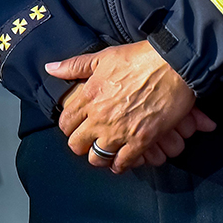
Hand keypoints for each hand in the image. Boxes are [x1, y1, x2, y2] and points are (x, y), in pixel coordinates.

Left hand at [46, 42, 214, 173]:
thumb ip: (74, 66)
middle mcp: (100, 117)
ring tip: (105, 150)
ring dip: (99, 156)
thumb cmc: (138, 58)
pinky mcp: (140, 141)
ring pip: (97, 158)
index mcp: (89, 96)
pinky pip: (122, 164)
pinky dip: (120, 164)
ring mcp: (119, 131)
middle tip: (89, 140)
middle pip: (77, 145)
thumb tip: (50, 68)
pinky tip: (122, 159)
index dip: (69, 126)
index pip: (66, 123)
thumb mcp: (102, 57)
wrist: (172, 66)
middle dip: (81, 144)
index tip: (76, 126)